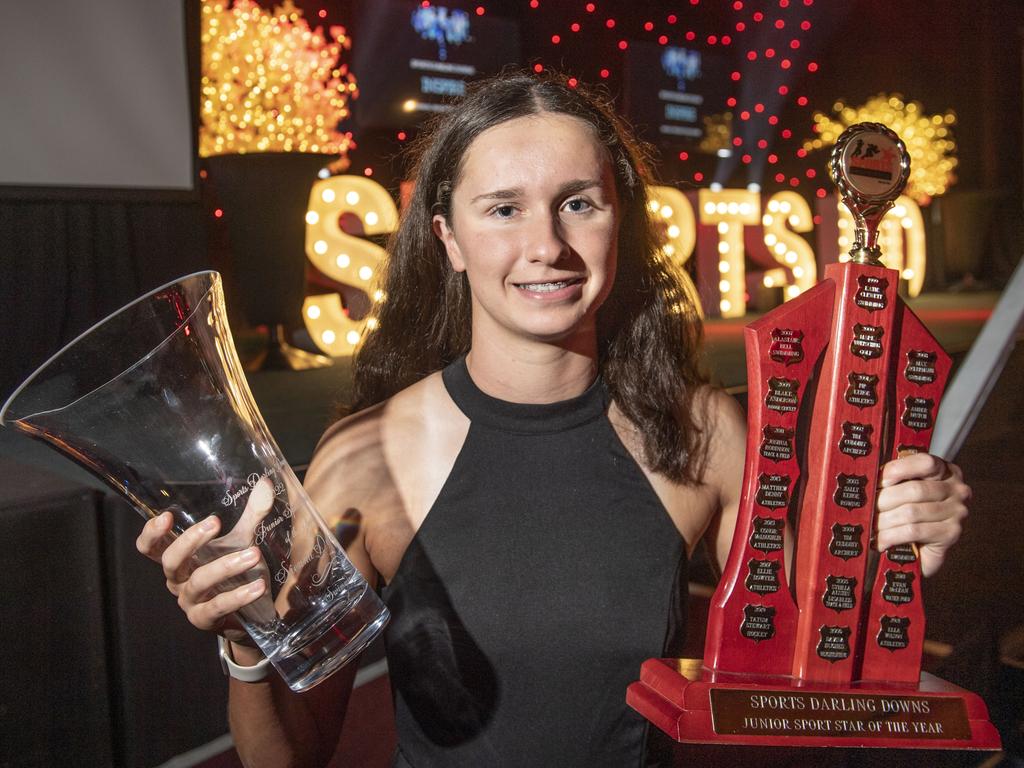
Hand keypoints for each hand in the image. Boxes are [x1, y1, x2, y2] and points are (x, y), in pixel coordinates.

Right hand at [135, 478, 275, 643]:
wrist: (250, 613)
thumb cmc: (236, 572)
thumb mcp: (242, 540)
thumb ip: (251, 514)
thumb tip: (266, 484)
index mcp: (180, 559)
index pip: (150, 548)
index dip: (152, 534)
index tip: (167, 516)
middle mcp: (179, 580)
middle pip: (170, 561)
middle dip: (190, 541)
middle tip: (214, 523)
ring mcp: (190, 602)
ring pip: (199, 581)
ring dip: (226, 566)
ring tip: (254, 554)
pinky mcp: (205, 620)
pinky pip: (218, 607)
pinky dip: (239, 595)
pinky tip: (259, 585)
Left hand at [875, 452, 969, 576]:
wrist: (925, 550)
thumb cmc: (911, 515)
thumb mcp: (906, 490)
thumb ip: (896, 479)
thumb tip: (869, 476)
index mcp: (945, 471)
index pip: (925, 462)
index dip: (899, 469)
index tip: (880, 481)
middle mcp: (957, 489)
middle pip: (915, 490)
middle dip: (884, 500)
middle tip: (865, 508)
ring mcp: (957, 512)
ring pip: (911, 512)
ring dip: (884, 521)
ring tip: (869, 526)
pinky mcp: (951, 534)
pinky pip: (914, 531)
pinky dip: (891, 536)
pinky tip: (880, 540)